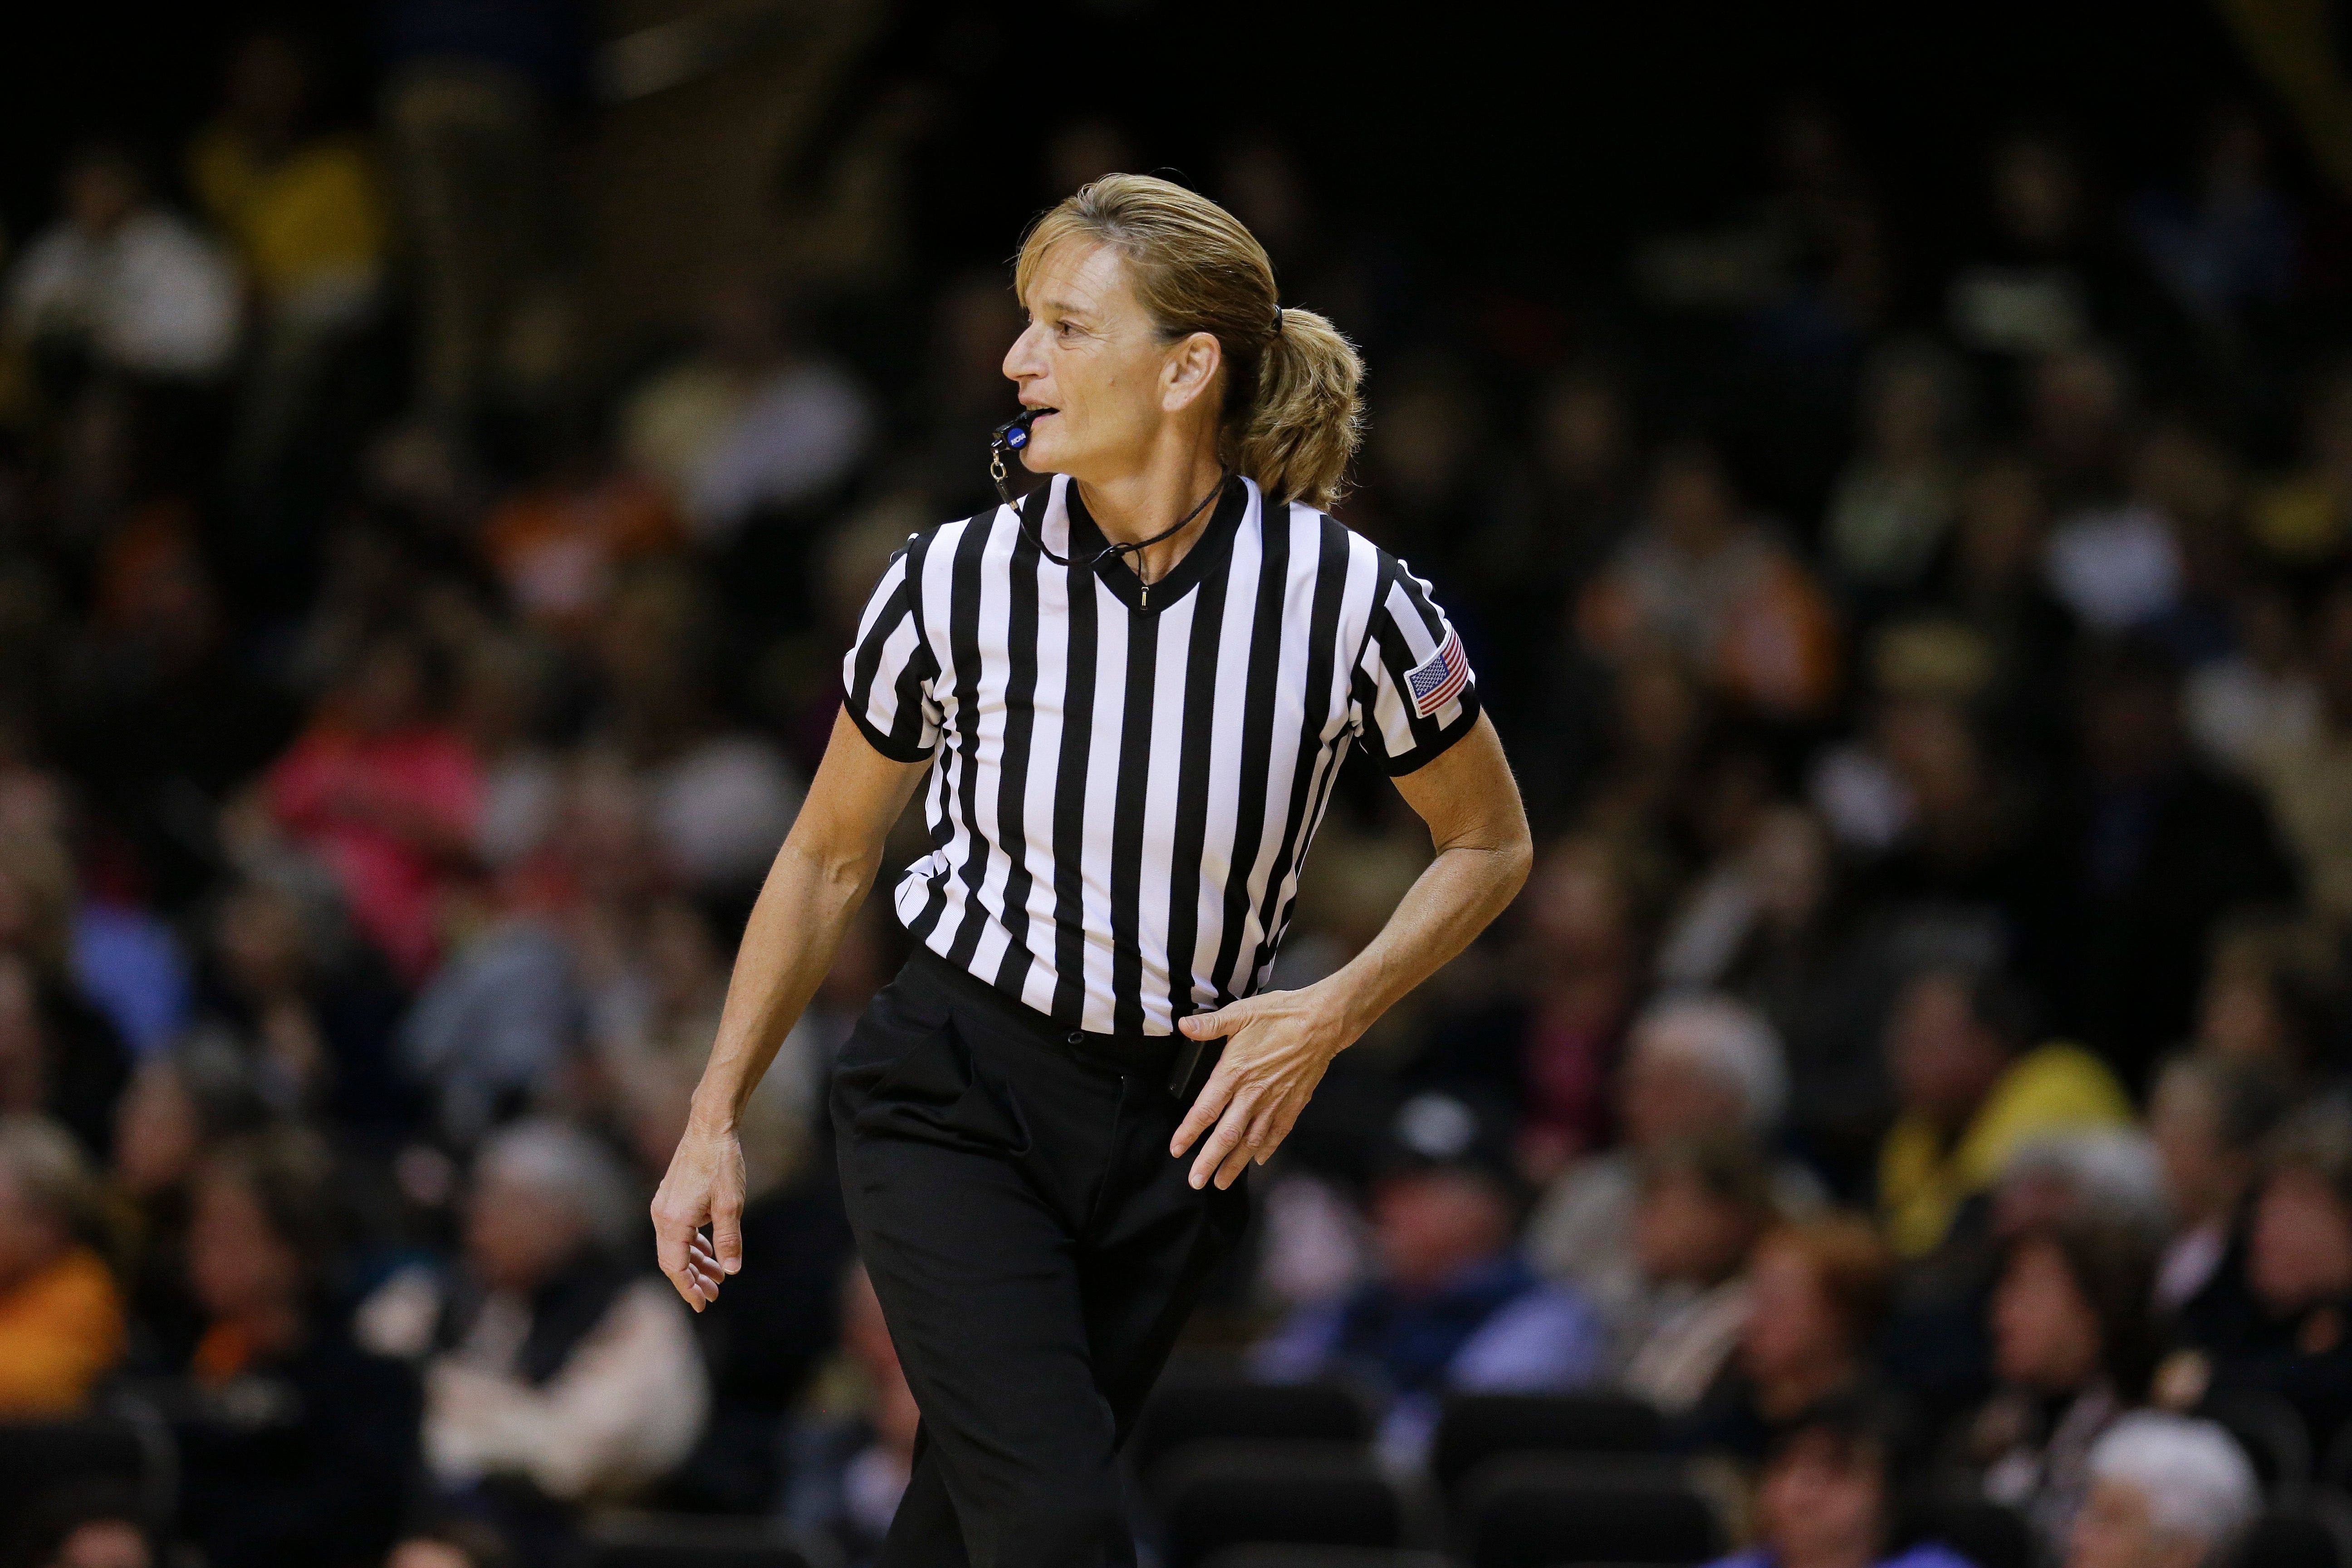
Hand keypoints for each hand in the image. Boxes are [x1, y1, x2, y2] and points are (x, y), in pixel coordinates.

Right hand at [650, 1120, 745, 1311]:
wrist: (710, 1127)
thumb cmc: (721, 1164)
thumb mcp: (731, 1205)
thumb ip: (728, 1240)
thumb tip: (731, 1270)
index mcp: (673, 1221)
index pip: (675, 1267)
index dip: (688, 1289)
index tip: (703, 1305)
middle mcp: (662, 1216)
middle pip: (672, 1260)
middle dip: (692, 1279)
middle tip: (715, 1294)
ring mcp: (664, 1206)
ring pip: (675, 1246)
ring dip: (694, 1262)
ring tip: (717, 1275)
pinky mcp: (670, 1198)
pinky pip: (678, 1231)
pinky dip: (692, 1245)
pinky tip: (709, 1251)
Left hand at [1168, 984, 1352, 1189]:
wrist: (1323, 1022)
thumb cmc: (1281, 1015)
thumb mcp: (1241, 1013)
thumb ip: (1210, 1025)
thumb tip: (1183, 1026)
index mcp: (1235, 1072)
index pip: (1206, 1109)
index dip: (1189, 1132)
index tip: (1177, 1149)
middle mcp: (1253, 1094)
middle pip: (1227, 1135)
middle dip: (1209, 1161)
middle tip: (1195, 1182)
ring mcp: (1275, 1102)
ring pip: (1251, 1141)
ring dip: (1235, 1163)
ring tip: (1221, 1182)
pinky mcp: (1294, 1103)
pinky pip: (1278, 1133)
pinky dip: (1267, 1149)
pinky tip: (1258, 1160)